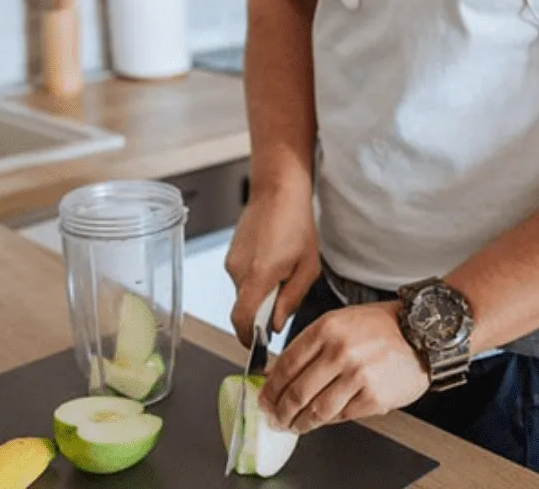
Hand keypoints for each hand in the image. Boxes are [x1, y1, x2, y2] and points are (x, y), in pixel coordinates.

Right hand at [224, 178, 318, 345]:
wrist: (277, 190)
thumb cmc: (296, 224)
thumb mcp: (307, 267)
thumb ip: (290, 300)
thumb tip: (276, 325)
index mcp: (258, 276)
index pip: (242, 320)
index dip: (248, 339)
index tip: (257, 348)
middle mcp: (238, 271)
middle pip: (243, 308)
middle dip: (261, 314)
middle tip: (284, 303)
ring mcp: (231, 261)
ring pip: (243, 293)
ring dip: (261, 294)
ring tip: (283, 273)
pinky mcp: (231, 254)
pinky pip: (242, 278)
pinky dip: (256, 279)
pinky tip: (274, 262)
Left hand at [259, 301, 429, 433]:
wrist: (424, 332)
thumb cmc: (381, 327)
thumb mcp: (339, 322)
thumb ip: (308, 346)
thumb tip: (276, 372)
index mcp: (326, 328)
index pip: (286, 365)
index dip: (271, 388)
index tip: (265, 398)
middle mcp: (340, 351)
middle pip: (297, 392)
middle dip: (281, 411)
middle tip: (276, 418)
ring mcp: (358, 376)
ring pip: (317, 410)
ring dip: (301, 423)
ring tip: (295, 425)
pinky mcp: (374, 397)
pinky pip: (342, 416)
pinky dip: (329, 420)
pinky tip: (323, 419)